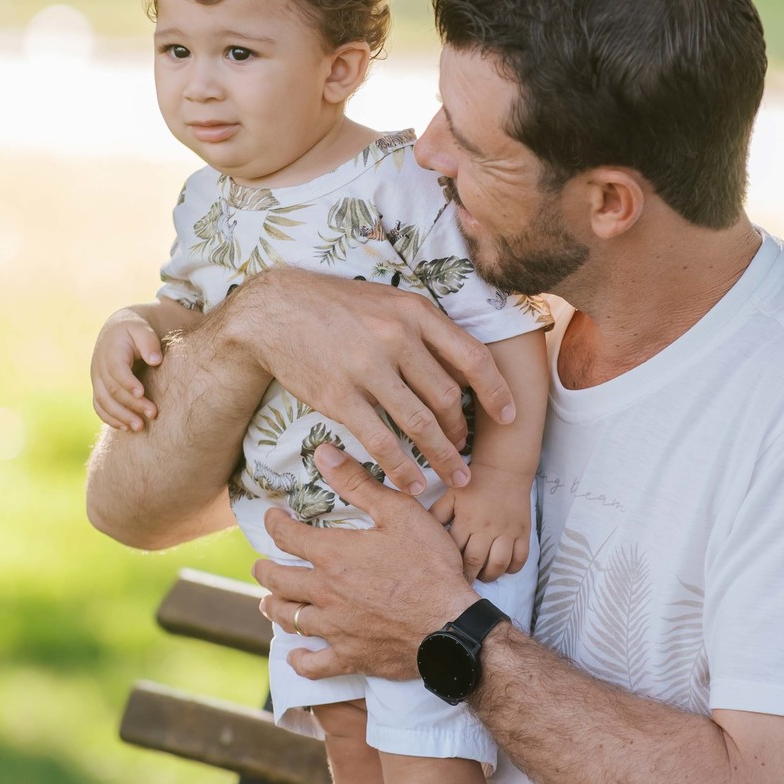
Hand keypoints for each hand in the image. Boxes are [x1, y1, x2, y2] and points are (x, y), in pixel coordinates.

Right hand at [91, 310, 162, 431]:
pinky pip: (100, 407)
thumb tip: (155, 360)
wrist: (118, 332)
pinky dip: (110, 419)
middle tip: (153, 414)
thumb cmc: (136, 331)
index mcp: (111, 350)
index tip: (142, 393)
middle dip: (131, 404)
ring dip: (120, 416)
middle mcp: (100, 367)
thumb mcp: (143, 329)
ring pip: (104, 402)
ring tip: (140, 427)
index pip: (116, 369)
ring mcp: (97, 380)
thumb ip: (149, 342)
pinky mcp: (99, 389)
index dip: (127, 382)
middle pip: (112, 389)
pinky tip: (126, 428)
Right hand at [224, 269, 516, 493]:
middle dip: (463, 431)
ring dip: (443, 456)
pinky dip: (402, 467)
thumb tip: (463, 364)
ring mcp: (367, 368)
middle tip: (466, 450)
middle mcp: (396, 337)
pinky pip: (382, 440)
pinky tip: (412, 482)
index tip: (509, 416)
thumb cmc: (337, 306)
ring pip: (421, 424)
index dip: (497, 392)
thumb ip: (424, 329)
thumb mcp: (388, 301)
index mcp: (415, 311)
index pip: (473, 357)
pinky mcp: (339, 396)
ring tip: (455, 477)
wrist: (274, 311)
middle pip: (449, 396)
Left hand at [253, 445, 478, 679]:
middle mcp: (324, 593)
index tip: (272, 518)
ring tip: (267, 602)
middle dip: (265, 570)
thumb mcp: (398, 512)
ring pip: (290, 619)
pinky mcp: (350, 657)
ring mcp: (335, 628)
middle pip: (279, 581)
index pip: (288, 537)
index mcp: (333, 555)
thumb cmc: (429, 565)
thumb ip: (358, 483)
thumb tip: (324, 453)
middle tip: (260, 565)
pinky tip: (296, 656)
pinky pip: (314, 664)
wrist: (449, 625)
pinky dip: (301, 660)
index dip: (275, 524)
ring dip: (274, 609)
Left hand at [430, 471, 531, 582]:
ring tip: (483, 575)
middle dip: (468, 577)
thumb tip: (418, 532)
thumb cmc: (472, 484)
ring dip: (490, 575)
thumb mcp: (449, 497)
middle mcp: (486, 527)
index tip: (445, 575)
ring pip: (499, 563)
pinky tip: (503, 567)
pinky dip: (512, 568)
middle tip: (463, 583)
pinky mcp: (523, 531)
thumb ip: (435, 516)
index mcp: (465, 519)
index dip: (448, 566)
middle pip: (476, 562)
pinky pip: (521, 558)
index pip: (454, 551)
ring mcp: (507, 530)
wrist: (503, 468)